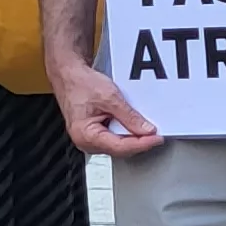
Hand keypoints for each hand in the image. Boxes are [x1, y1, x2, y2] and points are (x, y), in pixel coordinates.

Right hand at [50, 57, 167, 158]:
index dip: (141, 144)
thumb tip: (146, 130)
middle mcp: (85, 141)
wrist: (69, 75)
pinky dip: (126, 134)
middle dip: (139, 143)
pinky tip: (135, 128)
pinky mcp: (94, 135)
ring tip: (148, 131)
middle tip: (157, 135)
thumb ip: (129, 116)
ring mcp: (89, 140)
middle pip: (120, 149)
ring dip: (133, 139)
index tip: (157, 139)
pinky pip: (113, 139)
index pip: (120, 147)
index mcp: (85, 134)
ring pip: (118, 146)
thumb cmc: (80, 83)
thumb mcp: (110, 97)